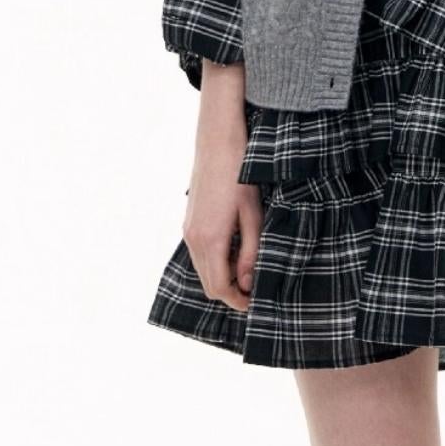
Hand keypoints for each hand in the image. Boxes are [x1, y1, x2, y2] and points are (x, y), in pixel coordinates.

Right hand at [183, 136, 262, 310]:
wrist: (217, 142)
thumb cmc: (240, 174)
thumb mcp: (253, 215)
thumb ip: (251, 252)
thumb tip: (249, 283)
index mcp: (210, 240)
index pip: (220, 288)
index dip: (238, 302)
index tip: (257, 303)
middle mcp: (193, 239)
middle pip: (209, 285)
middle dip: (232, 292)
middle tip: (257, 289)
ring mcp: (188, 231)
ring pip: (203, 271)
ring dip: (224, 277)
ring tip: (250, 269)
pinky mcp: (189, 223)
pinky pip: (199, 255)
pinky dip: (216, 263)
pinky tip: (236, 250)